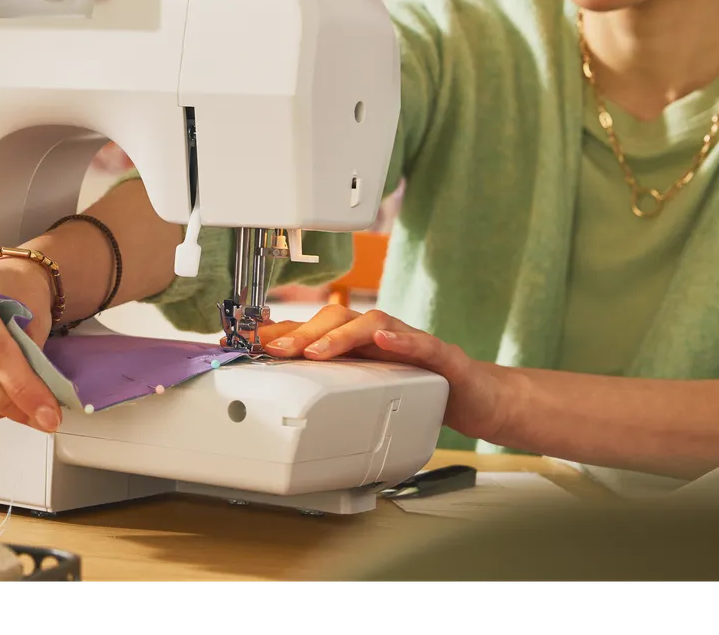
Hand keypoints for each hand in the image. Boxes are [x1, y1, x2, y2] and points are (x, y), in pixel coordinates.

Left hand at [256, 305, 509, 443]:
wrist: (477, 399)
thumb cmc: (420, 393)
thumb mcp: (365, 391)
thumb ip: (329, 388)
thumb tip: (281, 394)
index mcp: (357, 344)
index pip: (312, 329)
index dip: (276, 331)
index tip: (241, 340)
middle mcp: (379, 335)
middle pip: (334, 319)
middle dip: (300, 333)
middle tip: (273, 350)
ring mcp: (409, 341)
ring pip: (371, 324)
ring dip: (340, 335)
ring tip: (316, 351)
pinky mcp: (442, 356)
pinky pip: (421, 342)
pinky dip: (402, 339)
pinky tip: (385, 341)